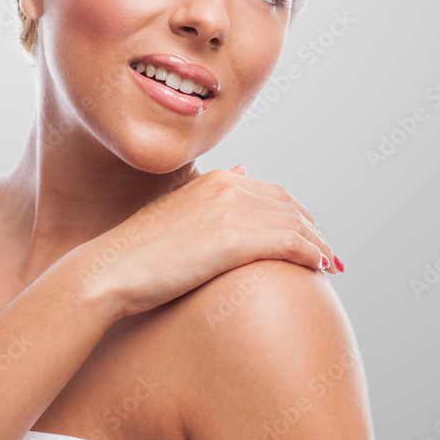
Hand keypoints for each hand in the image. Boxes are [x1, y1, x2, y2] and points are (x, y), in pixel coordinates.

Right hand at [69, 165, 339, 318]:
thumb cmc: (136, 254)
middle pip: (289, 205)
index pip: (273, 192)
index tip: (309, 235)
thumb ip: (212, 195)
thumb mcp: (176, 212)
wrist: (109, 272)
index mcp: (216, 179)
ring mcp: (233, 210)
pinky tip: (321, 269)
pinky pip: (291, 242)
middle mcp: (229, 186)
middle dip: (312, 228)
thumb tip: (244, 168)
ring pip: (295, 223)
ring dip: (319, 244)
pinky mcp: (235, 239)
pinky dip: (312, 254)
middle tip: (327, 252)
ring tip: (330, 264)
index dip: (296, 214)